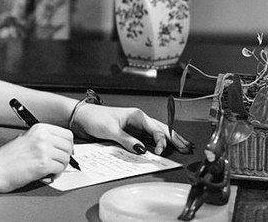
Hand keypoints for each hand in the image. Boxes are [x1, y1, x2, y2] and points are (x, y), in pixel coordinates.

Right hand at [0, 123, 73, 191]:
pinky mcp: (43, 164)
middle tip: (59, 162)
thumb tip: (59, 144)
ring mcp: (43, 150)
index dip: (68, 144)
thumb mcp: (26, 138)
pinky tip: (47, 175)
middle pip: (69, 146)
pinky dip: (56, 174)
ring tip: (50, 169)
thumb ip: (42, 138)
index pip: (66, 134)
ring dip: (60, 166)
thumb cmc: (8, 157)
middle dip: (66, 156)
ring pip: (66, 158)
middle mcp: (42, 137)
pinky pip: (60, 169)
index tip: (66, 151)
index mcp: (39, 128)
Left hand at [71, 104, 192, 154]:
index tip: (159, 152)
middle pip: (161, 129)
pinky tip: (160, 148)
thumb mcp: (111, 130)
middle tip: (186, 146)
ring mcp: (134, 126)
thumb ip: (127, 140)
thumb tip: (141, 149)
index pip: (156, 129)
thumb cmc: (94, 118)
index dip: (161, 141)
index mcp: (136, 115)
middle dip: (174, 138)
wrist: (80, 117)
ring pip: (155, 133)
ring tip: (180, 146)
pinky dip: (155, 143)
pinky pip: (145, 138)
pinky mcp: (128, 132)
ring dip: (167, 140)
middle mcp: (137, 120)